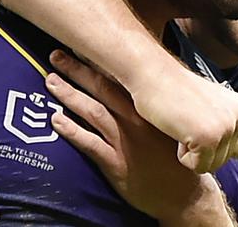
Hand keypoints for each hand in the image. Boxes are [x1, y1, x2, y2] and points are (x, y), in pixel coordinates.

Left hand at [46, 51, 236, 225]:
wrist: (187, 195)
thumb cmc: (174, 156)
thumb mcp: (167, 125)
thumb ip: (149, 106)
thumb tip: (135, 85)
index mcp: (146, 108)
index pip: (119, 77)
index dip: (98, 60)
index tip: (80, 43)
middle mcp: (135, 119)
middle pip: (102, 87)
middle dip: (77, 69)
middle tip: (56, 55)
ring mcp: (125, 141)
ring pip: (93, 111)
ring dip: (69, 94)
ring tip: (50, 81)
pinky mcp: (117, 163)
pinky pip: (90, 143)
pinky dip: (71, 130)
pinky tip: (55, 119)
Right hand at [128, 59, 237, 173]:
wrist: (152, 74)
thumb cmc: (173, 89)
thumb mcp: (211, 102)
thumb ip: (225, 121)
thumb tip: (233, 151)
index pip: (233, 149)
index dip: (209, 142)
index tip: (194, 120)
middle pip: (223, 160)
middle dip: (201, 150)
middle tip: (185, 123)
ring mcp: (225, 128)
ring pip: (211, 165)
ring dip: (191, 152)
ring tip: (181, 125)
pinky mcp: (208, 139)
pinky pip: (196, 166)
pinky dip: (181, 155)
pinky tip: (177, 130)